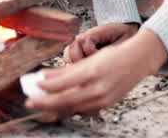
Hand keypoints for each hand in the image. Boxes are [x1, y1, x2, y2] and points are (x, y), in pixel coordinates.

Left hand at [27, 28, 167, 115]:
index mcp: (92, 72)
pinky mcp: (106, 104)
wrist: (138, 62)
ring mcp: (103, 99)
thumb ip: (68, 70)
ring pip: (73, 108)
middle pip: (65, 100)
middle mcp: (98, 88)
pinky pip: (83, 110)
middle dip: (45, 103)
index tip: (34, 84)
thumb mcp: (89, 59)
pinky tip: (59, 108)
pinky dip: (70, 109)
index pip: (63, 83)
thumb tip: (45, 76)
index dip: (46, 86)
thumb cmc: (113, 56)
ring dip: (55, 109)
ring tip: (41, 107)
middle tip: (30, 103)